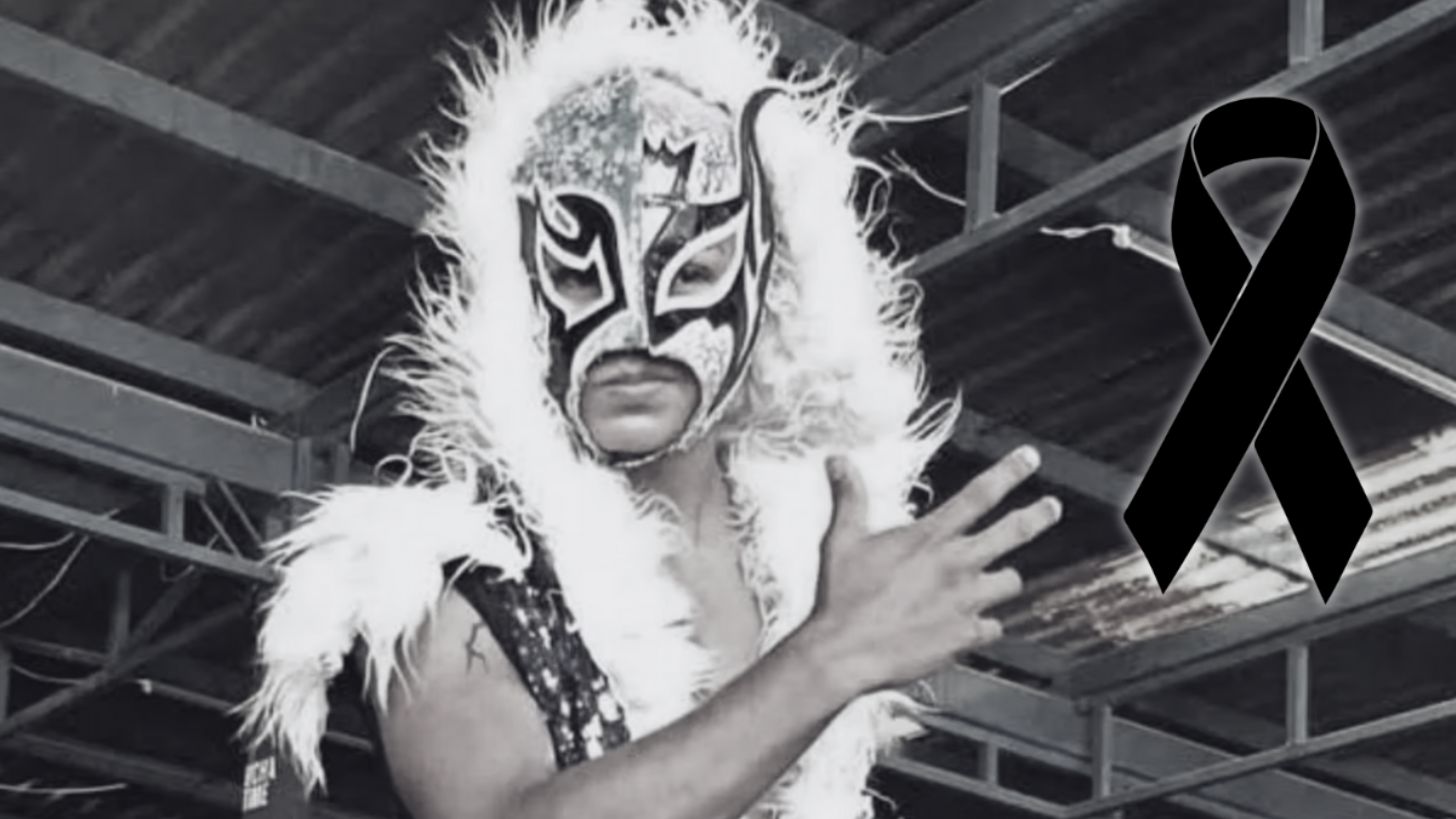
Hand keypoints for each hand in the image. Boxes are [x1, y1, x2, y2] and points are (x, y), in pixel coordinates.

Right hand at [796, 446, 1059, 695]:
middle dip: (1037, 516)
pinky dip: (984, 624)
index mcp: (930, 538)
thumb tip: (838, 459)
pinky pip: (993, 626)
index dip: (1009, 472)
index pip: (979, 495)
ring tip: (991, 581)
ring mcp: (966, 602)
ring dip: (1000, 579)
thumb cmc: (841, 596)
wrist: (845, 652)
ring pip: (1009, 581)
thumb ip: (849, 498)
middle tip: (1052, 507)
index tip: (1029, 458)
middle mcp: (956, 565)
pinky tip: (969, 626)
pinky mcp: (966, 635)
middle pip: (1012, 532)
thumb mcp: (842, 540)